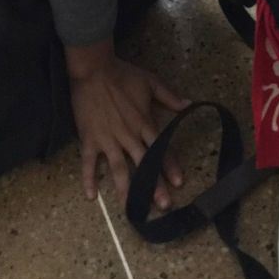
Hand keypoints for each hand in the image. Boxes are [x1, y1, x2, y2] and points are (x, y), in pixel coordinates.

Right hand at [68, 54, 190, 207]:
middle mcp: (128, 135)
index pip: (160, 148)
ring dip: (126, 189)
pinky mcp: (90, 139)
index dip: (170, 165)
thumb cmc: (122, 75)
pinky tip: (91, 196)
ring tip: (132, 208)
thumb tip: (189, 104)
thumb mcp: (150, 82)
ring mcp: (108, 139)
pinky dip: (89, 179)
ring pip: (119, 168)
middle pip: (144, 163)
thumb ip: (169, 96)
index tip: (179, 182)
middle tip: (163, 205)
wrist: (94, 70)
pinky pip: (89, 162)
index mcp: (144, 122)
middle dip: (154, 185)